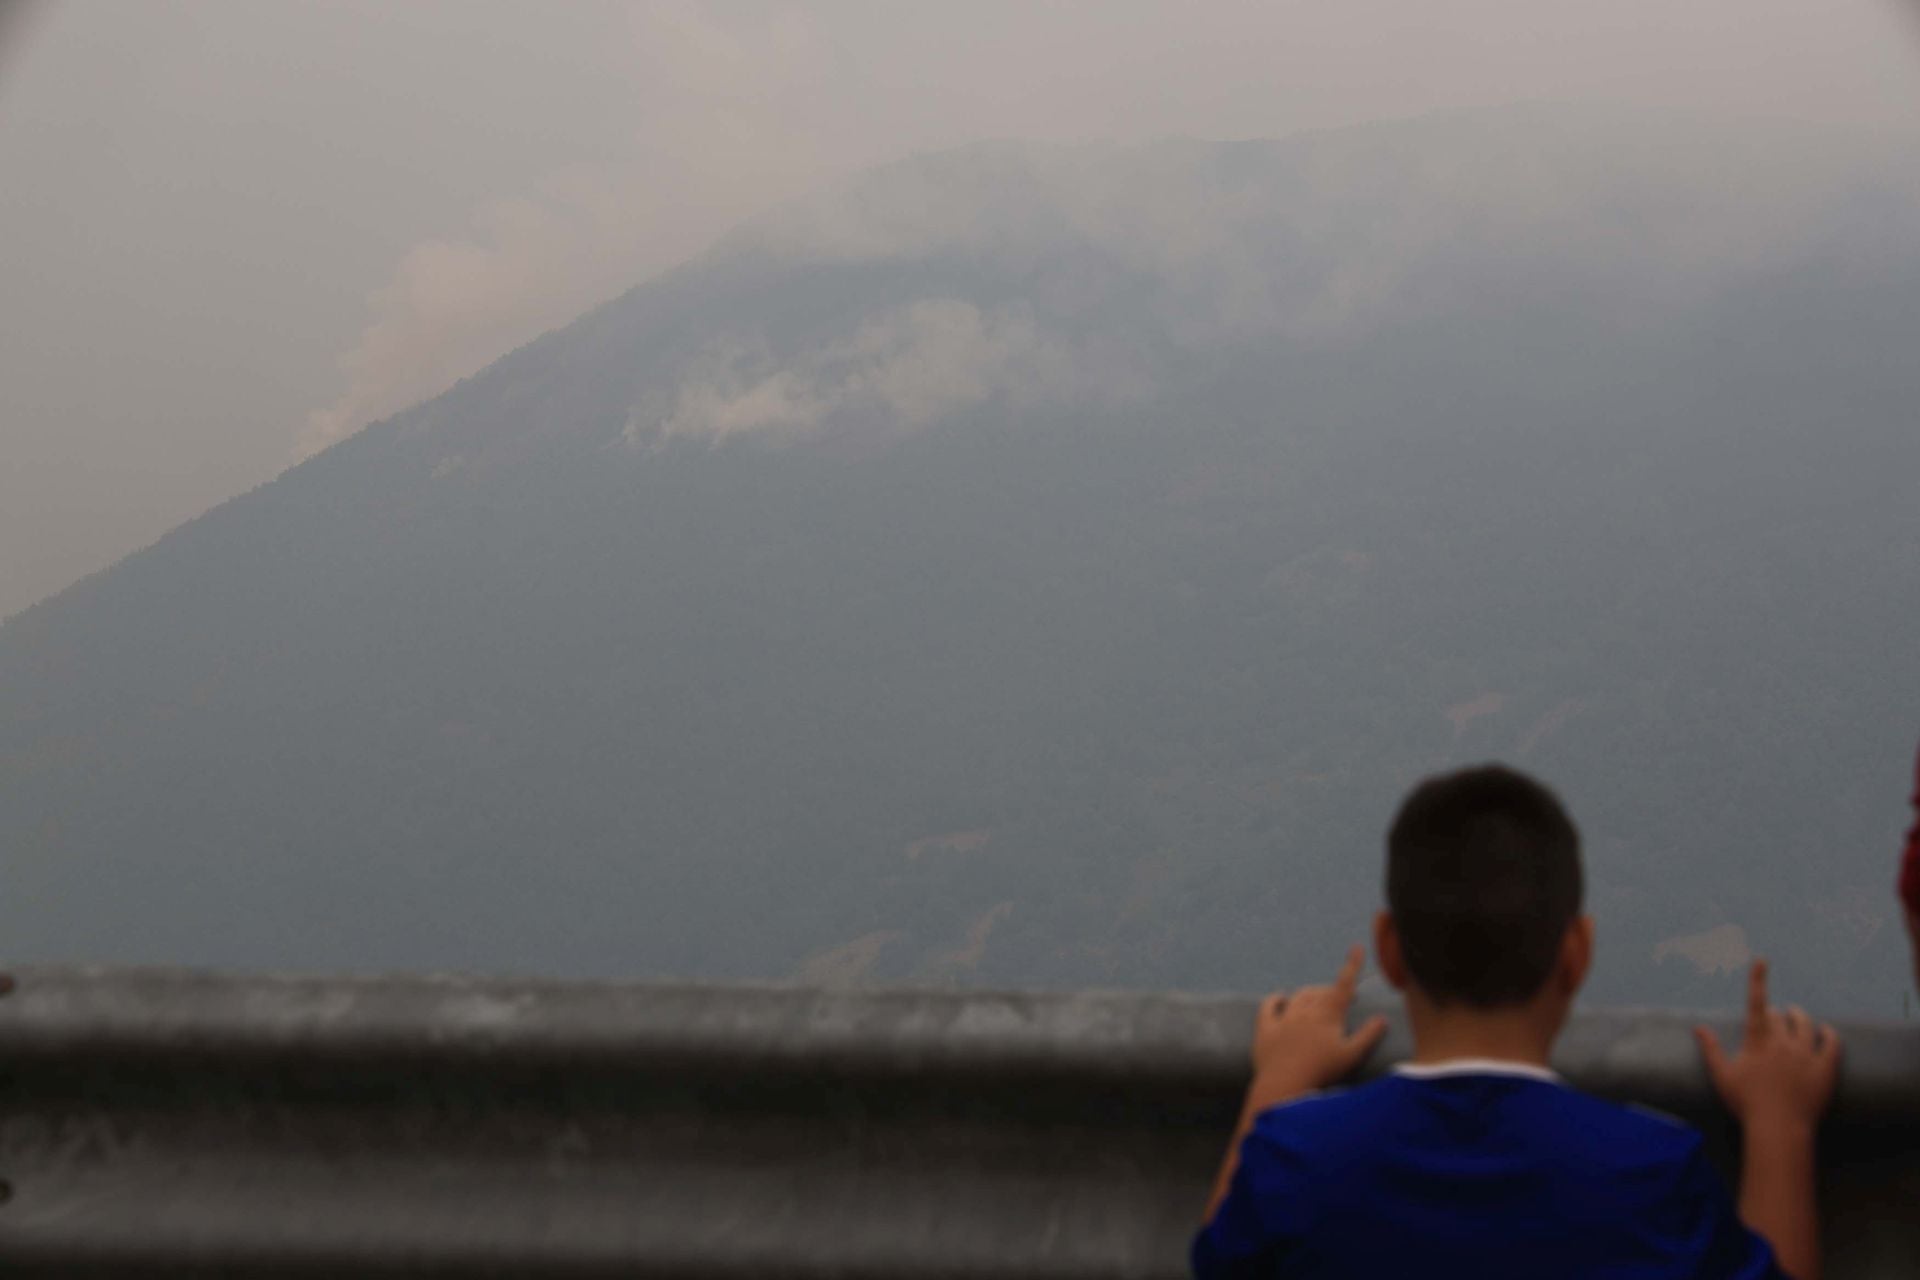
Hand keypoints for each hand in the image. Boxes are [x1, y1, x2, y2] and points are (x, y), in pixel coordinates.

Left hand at [1250, 944, 1388, 1093]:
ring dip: (1309, 995)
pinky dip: (1275, 999)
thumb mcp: (1352, 1056)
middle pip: (1320, 992)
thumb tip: (1381, 1018)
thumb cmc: (1322, 1072)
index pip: (1343, 985)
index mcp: (1328, 1014)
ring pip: (1298, 997)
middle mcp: (1305, 1010)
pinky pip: (1268, 1007)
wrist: (1285, 1084)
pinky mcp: (1266, 1029)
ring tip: (1316, 1001)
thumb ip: (1368, 1035)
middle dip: (1332, 991)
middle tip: (1343, 998)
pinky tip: (1280, 998)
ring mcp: (1284, 1018)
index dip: (1351, 965)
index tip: (1356, 948)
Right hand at [1695, 958, 1840, 1135]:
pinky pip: (1832, 1043)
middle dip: (1775, 1014)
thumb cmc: (1746, 1104)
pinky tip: (1826, 1032)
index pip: (1757, 1003)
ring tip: (1797, 1016)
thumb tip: (1698, 1027)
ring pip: (1806, 1025)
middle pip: (1781, 1016)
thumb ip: (1710, 1049)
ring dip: (1800, 1017)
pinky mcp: (1825, 1068)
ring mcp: (1806, 1055)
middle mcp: (1783, 1043)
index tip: (1762, 959)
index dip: (1758, 979)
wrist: (1779, 1128)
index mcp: (1758, 1042)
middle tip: (1772, 1018)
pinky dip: (1828, 1034)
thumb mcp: (1722, 1076)